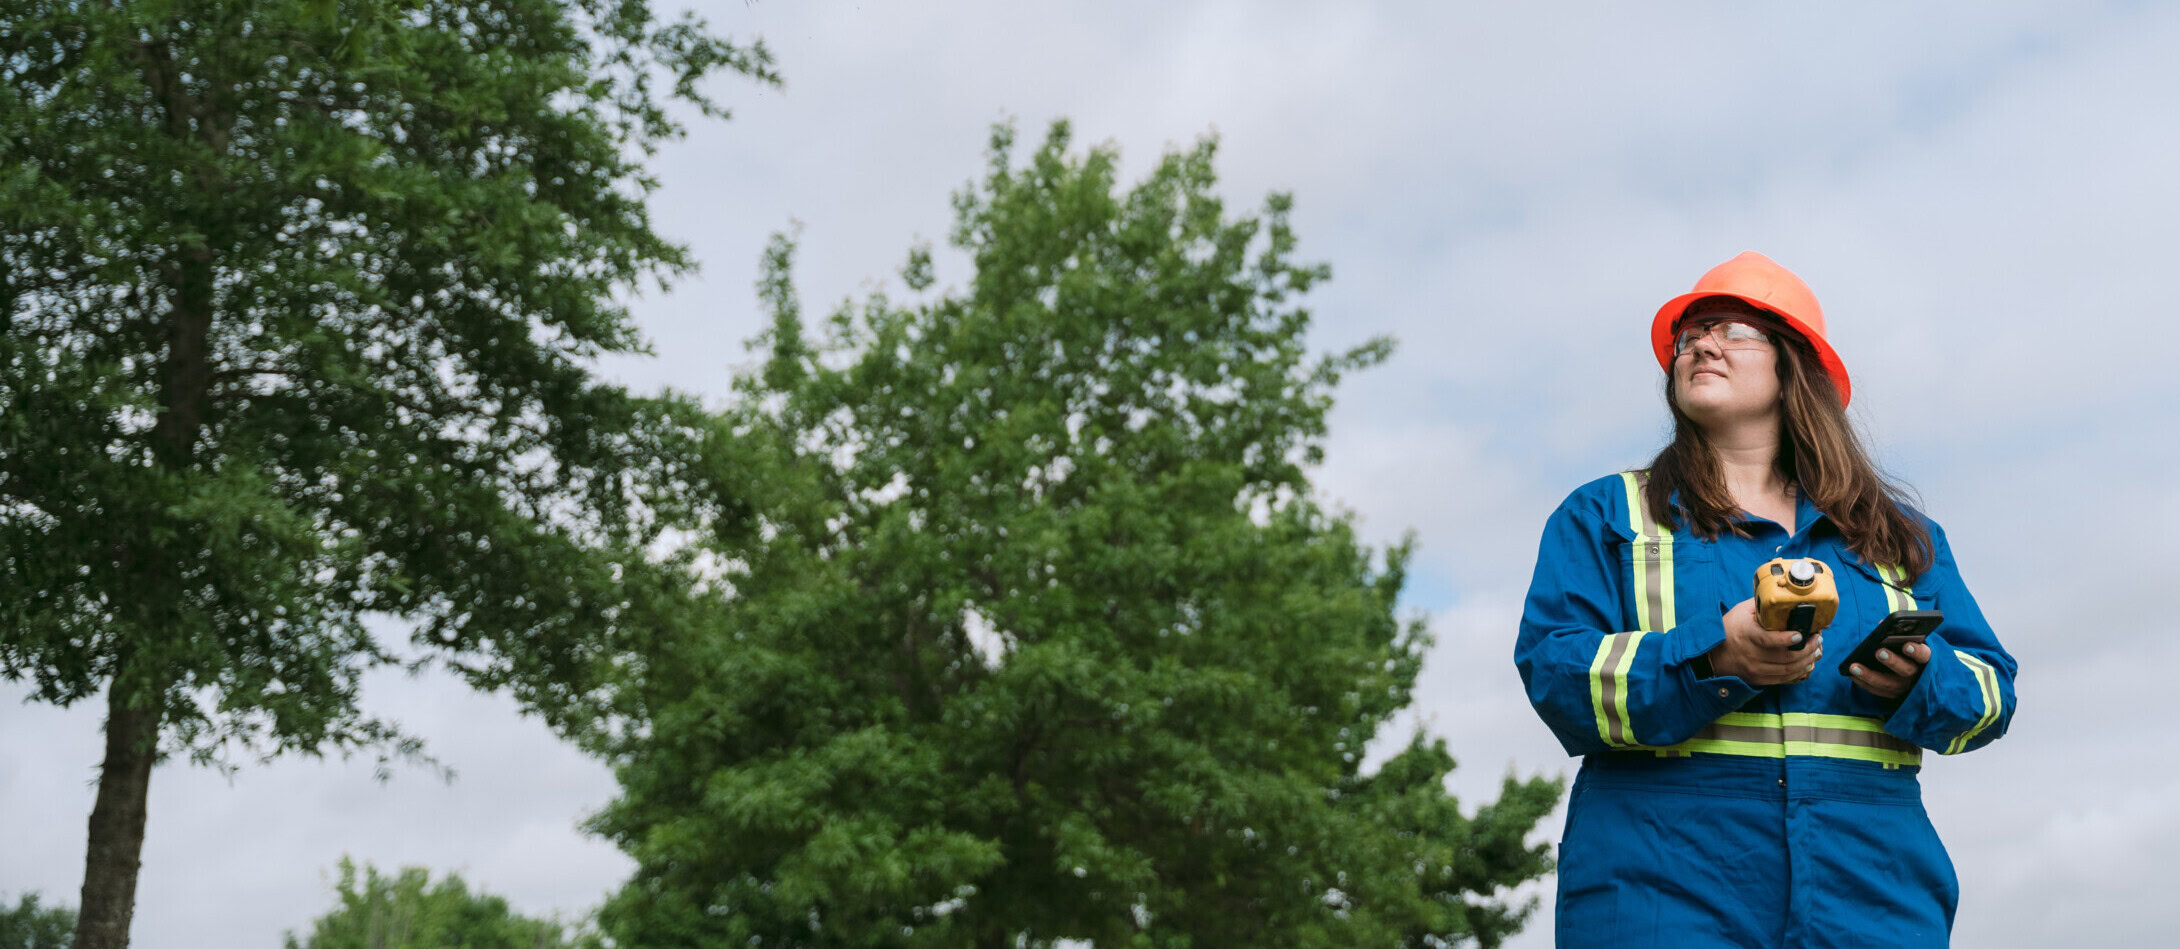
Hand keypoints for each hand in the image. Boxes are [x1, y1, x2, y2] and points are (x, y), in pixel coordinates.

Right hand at [1706, 598, 1823, 685]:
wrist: (1712, 654)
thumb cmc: (1729, 628)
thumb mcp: (1741, 611)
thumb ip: (1762, 604)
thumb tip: (1782, 595)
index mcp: (1747, 635)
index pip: (1768, 640)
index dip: (1786, 639)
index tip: (1800, 635)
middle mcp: (1751, 655)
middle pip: (1786, 658)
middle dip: (1807, 649)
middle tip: (1817, 639)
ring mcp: (1755, 669)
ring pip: (1788, 670)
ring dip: (1807, 661)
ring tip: (1816, 651)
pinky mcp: (1758, 679)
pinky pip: (1783, 679)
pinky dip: (1798, 673)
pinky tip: (1806, 664)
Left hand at [1848, 640, 1929, 699]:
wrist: (1912, 674)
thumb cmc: (1906, 651)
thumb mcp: (1907, 641)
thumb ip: (1897, 633)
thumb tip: (1881, 623)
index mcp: (1923, 659)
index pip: (1924, 655)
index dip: (1916, 651)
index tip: (1907, 645)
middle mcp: (1916, 675)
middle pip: (1906, 670)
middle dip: (1892, 661)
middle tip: (1879, 652)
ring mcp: (1904, 687)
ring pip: (1888, 684)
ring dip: (1869, 675)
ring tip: (1854, 666)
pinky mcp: (1892, 695)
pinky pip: (1876, 690)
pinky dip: (1863, 683)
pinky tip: (1851, 674)